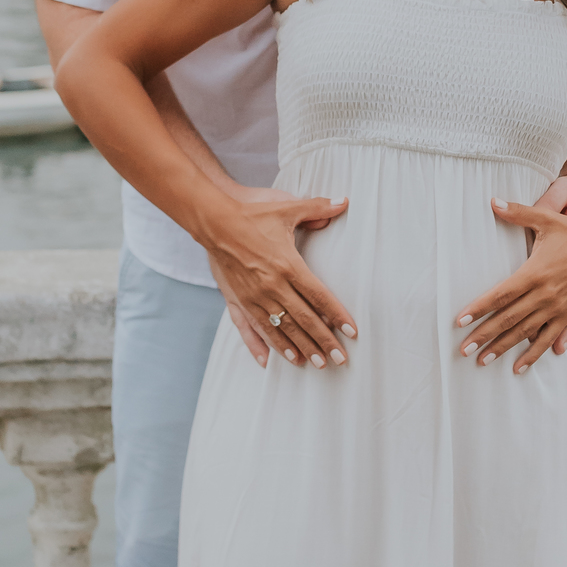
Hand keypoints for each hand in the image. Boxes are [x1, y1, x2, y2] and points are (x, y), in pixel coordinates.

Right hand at [203, 193, 354, 369]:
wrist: (214, 220)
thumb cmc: (252, 213)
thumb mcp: (287, 208)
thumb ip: (317, 208)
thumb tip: (343, 202)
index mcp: (288, 265)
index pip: (319, 297)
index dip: (337, 316)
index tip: (351, 333)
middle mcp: (272, 286)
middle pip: (304, 319)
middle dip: (324, 341)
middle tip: (340, 359)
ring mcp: (254, 296)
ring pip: (281, 328)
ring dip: (300, 347)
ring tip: (316, 364)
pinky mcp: (238, 300)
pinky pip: (252, 328)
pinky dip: (263, 345)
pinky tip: (271, 361)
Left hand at [456, 199, 566, 373]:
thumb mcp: (546, 219)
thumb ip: (517, 212)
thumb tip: (492, 201)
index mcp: (535, 272)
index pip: (501, 294)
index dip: (479, 308)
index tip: (460, 320)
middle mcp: (545, 295)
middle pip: (509, 319)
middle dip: (484, 335)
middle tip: (462, 349)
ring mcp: (557, 308)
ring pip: (525, 333)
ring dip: (503, 348)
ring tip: (482, 361)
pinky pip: (547, 339)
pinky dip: (532, 355)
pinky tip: (517, 368)